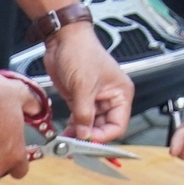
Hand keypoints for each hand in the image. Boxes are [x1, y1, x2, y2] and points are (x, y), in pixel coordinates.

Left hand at [41, 22, 132, 141]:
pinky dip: (73, 127)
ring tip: (67, 141)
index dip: (104, 136)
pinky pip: (79, 119)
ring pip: (91, 126)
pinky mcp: (80, 99)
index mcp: (120, 94)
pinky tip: (64, 133)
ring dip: (80, 134)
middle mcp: (110, 98)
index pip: (118, 125)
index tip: (88, 142)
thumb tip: (84, 135)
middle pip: (104, 128)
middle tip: (75, 145)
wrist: (63, 39)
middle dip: (90, 137)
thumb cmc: (81, 52)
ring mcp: (94, 99)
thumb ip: (84, 113)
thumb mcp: (84, 86)